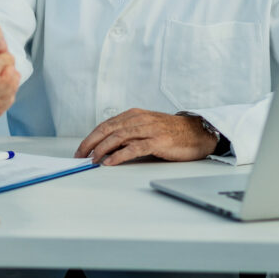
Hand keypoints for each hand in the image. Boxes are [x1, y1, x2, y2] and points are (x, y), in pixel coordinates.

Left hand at [73, 109, 217, 164]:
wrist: (197, 133)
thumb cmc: (171, 133)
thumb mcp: (146, 128)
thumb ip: (129, 134)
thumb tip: (106, 148)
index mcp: (134, 115)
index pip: (105, 125)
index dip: (90, 138)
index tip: (80, 150)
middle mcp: (139, 119)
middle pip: (107, 129)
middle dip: (90, 143)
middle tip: (80, 156)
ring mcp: (148, 129)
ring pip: (118, 137)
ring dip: (102, 149)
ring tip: (92, 160)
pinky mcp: (157, 141)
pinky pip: (134, 148)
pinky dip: (119, 155)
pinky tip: (110, 162)